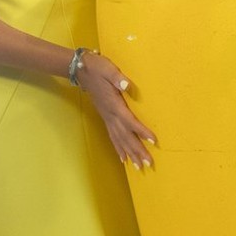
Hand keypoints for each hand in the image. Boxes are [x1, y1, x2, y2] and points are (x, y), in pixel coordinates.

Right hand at [76, 51, 155, 168]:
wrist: (82, 70)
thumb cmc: (98, 68)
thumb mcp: (108, 69)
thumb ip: (118, 78)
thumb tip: (127, 85)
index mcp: (114, 105)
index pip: (130, 121)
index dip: (141, 131)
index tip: (153, 141)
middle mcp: (111, 115)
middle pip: (126, 136)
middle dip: (137, 150)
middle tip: (148, 164)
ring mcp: (107, 118)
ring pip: (119, 140)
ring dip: (129, 154)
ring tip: (138, 167)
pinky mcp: (105, 118)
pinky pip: (112, 137)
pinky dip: (119, 149)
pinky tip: (123, 159)